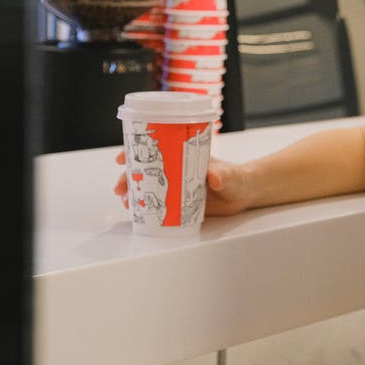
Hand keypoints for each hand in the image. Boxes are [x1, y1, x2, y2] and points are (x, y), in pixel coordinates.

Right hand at [114, 151, 251, 216]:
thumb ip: (223, 176)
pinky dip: (145, 207)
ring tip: (126, 203)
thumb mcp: (230, 176)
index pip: (155, 150)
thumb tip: (214, 178)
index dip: (135, 152)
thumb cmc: (237, 178)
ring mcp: (176, 187)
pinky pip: (157, 204)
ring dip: (133, 193)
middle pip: (145, 170)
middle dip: (128, 177)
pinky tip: (137, 213)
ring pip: (148, 187)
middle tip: (120, 188)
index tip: (122, 158)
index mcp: (184, 156)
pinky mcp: (179, 203)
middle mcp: (176, 170)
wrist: (244, 194)